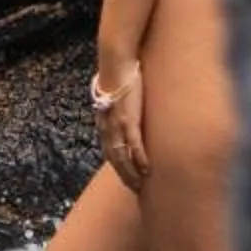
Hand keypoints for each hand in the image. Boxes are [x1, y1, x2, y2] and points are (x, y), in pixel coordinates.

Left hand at [95, 61, 147, 189]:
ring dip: (132, 173)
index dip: (118, 166)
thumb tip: (121, 106)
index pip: (110, 151)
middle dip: (124, 175)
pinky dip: (140, 159)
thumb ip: (116, 105)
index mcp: (103, 123)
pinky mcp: (129, 119)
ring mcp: (117, 125)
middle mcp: (108, 128)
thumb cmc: (116, 74)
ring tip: (141, 185)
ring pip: (124, 157)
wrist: (116, 62)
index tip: (126, 177)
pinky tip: (146, 168)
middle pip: (115, 159)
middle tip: (135, 189)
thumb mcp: (112, 94)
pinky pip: (134, 145)